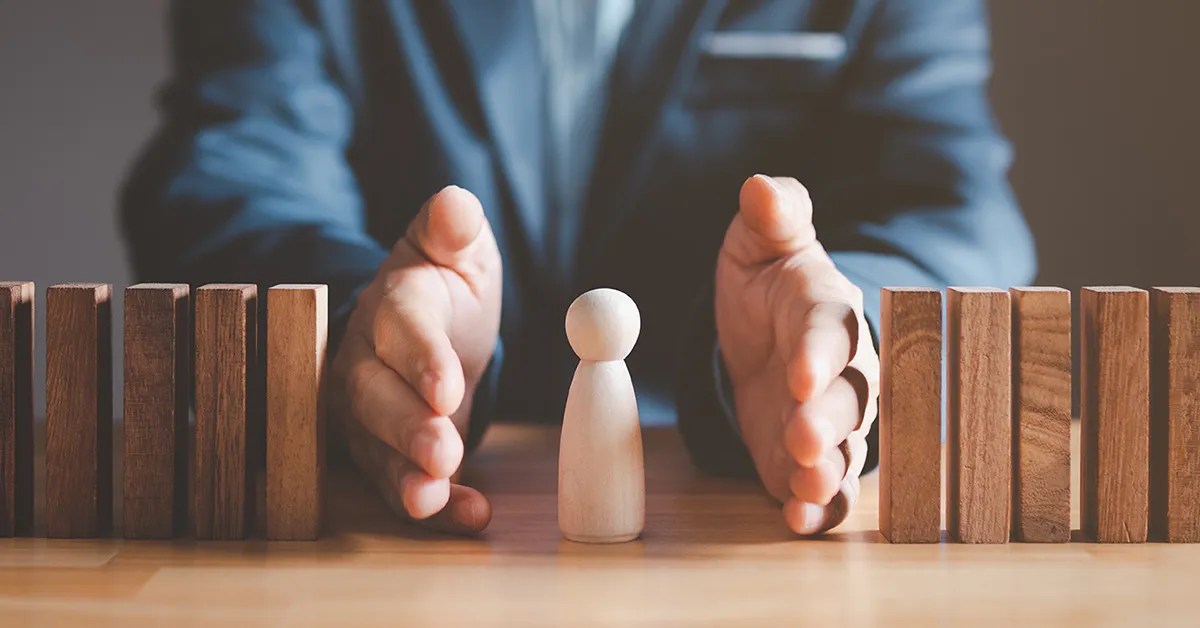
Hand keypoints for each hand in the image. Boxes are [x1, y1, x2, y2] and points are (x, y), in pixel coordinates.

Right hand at [330, 186, 501, 533]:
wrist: (420, 332)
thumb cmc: (444, 288)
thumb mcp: (455, 252)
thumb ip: (454, 230)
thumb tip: (456, 202)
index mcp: (394, 308)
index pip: (401, 328)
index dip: (422, 357)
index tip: (447, 385)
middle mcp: (368, 363)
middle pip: (377, 397)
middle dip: (408, 427)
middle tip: (442, 452)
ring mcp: (369, 414)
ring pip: (377, 448)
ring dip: (406, 476)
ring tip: (432, 497)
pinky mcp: (383, 454)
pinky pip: (399, 483)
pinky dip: (435, 505)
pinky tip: (468, 516)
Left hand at [715, 175, 878, 534]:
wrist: (764, 336)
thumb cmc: (767, 284)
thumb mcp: (759, 244)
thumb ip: (770, 217)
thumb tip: (760, 188)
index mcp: (826, 313)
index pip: (829, 331)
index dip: (817, 352)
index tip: (798, 372)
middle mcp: (843, 371)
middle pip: (846, 398)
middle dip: (826, 419)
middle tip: (802, 437)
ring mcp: (831, 421)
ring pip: (843, 448)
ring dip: (825, 470)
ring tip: (806, 486)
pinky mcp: (811, 459)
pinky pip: (824, 488)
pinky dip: (815, 507)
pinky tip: (797, 520)